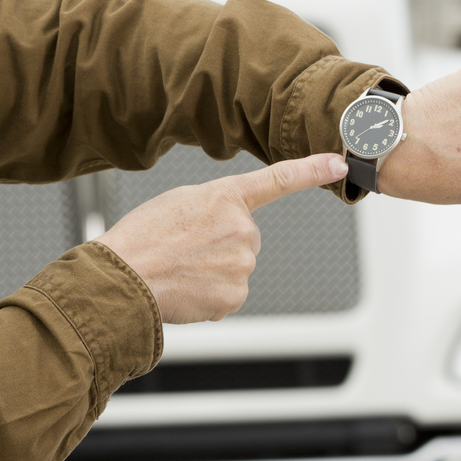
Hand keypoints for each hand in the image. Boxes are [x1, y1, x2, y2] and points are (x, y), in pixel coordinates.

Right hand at [95, 153, 348, 323]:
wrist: (122, 277)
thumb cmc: (140, 238)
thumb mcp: (177, 203)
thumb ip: (213, 210)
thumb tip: (226, 239)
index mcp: (225, 197)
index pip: (278, 179)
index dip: (312, 170)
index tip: (339, 164)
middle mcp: (241, 228)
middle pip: (243, 237)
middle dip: (220, 244)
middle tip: (183, 248)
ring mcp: (241, 263)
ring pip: (235, 267)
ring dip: (212, 270)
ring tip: (178, 268)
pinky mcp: (234, 296)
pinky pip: (227, 294)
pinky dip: (208, 295)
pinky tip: (184, 288)